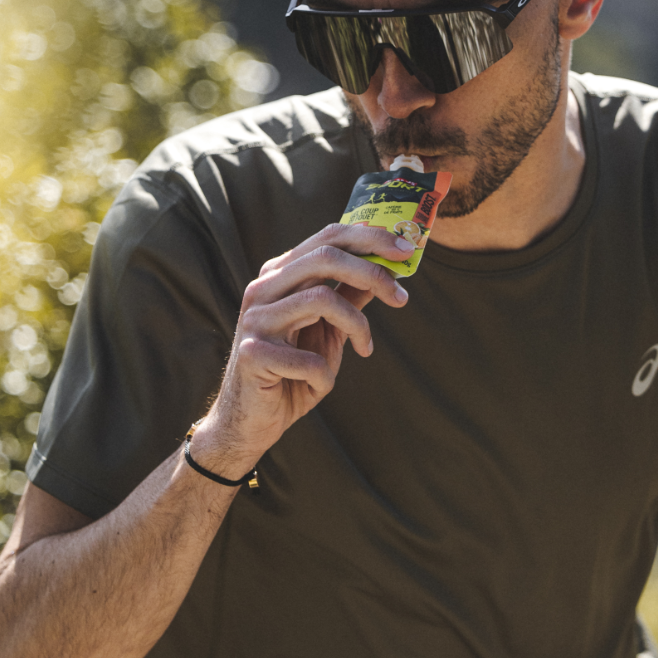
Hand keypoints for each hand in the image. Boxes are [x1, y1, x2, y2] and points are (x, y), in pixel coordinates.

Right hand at [189, 224, 413, 475]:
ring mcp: (254, 320)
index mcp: (279, 275)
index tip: (406, 251)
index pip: (327, 237)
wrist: (251, 420)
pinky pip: (309, 360)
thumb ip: (348, 297)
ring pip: (321, 300)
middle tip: (401, 297)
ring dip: (357, 327)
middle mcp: (263, 289)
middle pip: (325, 257)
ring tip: (364, 348)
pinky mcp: (252, 354)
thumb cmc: (292, 374)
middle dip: (373, 273)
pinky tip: (317, 385)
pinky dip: (325, 377)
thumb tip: (385, 268)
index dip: (370, 238)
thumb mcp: (328, 331)